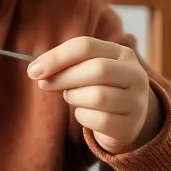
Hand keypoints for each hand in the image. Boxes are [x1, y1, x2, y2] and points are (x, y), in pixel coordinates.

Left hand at [29, 36, 162, 154]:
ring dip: (74, 98)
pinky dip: (83, 117)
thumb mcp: (86, 70)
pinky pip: (99, 120)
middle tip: (45, 84)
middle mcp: (135, 74)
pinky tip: (86, 115)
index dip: (57, 57)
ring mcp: (136, 101)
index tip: (34, 70)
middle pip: (97, 69)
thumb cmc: (99, 89)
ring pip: (98, 96)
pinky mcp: (129, 125)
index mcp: (121, 53)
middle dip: (64, 77)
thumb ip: (65, 65)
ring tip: (73, 98)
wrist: (127, 120)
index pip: (86, 46)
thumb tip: (36, 70)